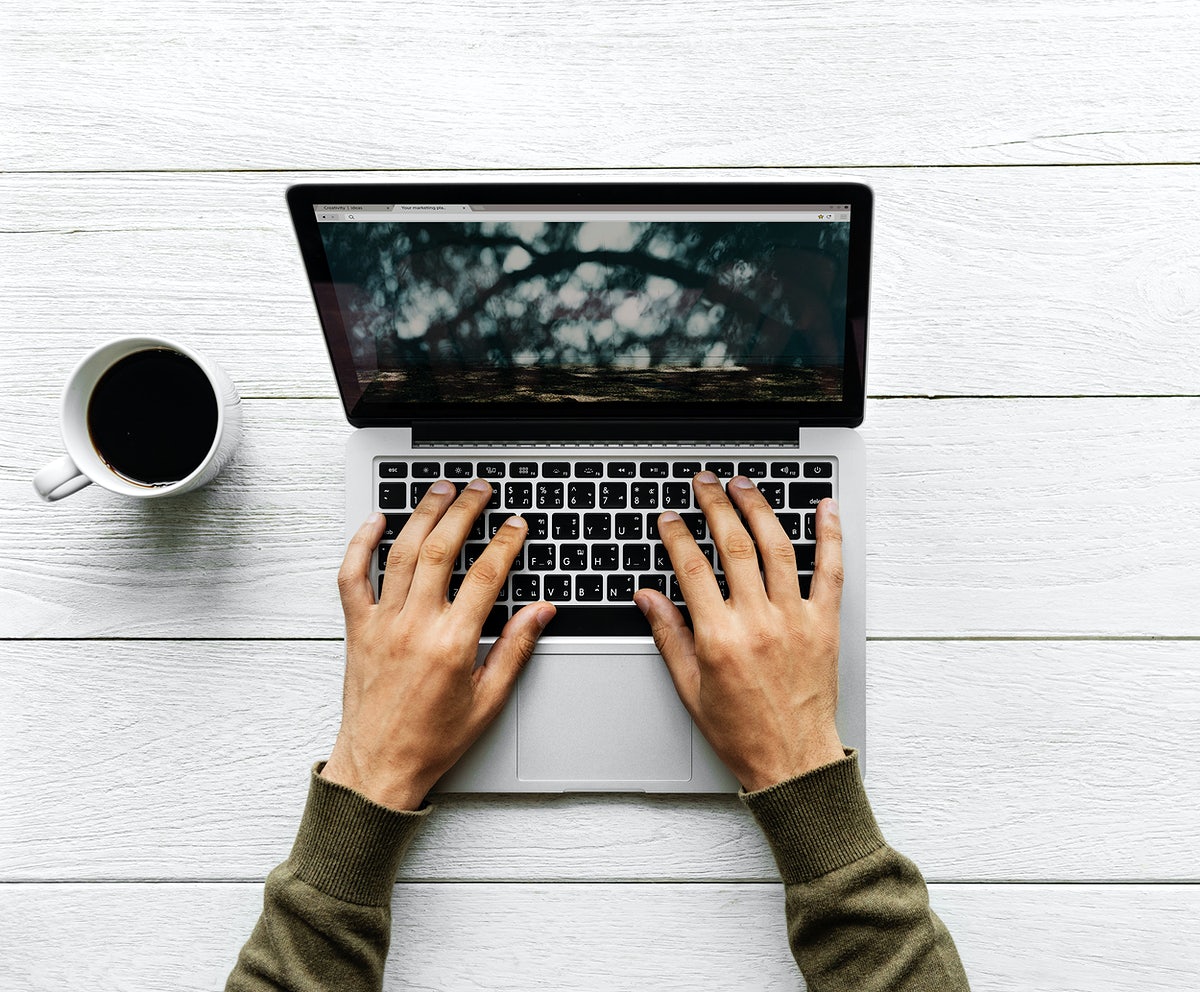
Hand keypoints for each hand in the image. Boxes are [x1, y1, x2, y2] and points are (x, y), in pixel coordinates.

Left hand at [322, 479, 554, 809]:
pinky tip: (376, 521)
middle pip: (441, 550)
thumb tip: (540, 612)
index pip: (486, 575)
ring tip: (440, 490)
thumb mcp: (489, 700)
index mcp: (452, 643)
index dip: (505, 542)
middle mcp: (415, 626)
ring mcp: (382, 623)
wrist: (379, 767)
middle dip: (465, 512)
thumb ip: (516, 649)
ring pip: (401, 552)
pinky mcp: (357, 628)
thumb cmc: (432, 740)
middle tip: (480, 490)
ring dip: (422, 514)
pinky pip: (352, 576)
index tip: (515, 524)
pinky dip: (361, 544)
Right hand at [633, 472, 844, 791]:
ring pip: (777, 547)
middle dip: (715, 505)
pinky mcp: (824, 624)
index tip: (670, 519)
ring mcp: (794, 619)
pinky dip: (829, 535)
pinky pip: (830, 570)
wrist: (792, 762)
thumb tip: (647, 598)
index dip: (677, 536)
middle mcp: (758, 622)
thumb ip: (668, 636)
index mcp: (719, 638)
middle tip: (704, 483)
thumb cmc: (742, 732)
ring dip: (759, 508)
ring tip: (744, 485)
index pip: (691, 568)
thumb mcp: (689, 688)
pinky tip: (824, 508)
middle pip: (734, 545)